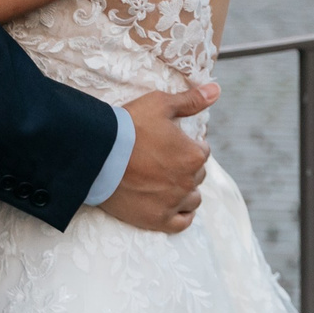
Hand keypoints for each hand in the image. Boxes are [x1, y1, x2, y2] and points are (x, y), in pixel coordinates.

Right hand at [99, 83, 217, 232]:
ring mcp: (173, 203)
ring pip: (193, 199)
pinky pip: (182, 222)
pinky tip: (173, 205)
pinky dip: (181, 214)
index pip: (202, 151)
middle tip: (164, 159)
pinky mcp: (156, 219)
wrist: (97, 154)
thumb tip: (217, 90)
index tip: (172, 142)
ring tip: (167, 180)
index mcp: (193, 155)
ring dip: (185, 190)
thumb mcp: (160, 104)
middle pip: (197, 174)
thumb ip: (191, 100)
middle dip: (185, 166)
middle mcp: (188, 181)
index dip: (188, 144)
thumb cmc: (129, 125)